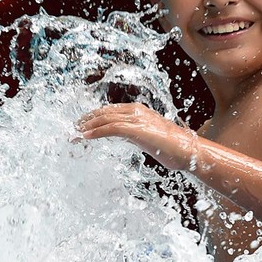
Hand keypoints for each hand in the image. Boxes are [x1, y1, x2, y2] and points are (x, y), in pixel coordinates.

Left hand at [75, 103, 200, 170]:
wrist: (189, 151)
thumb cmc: (173, 148)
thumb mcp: (150, 138)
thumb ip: (136, 134)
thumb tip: (124, 136)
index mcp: (139, 110)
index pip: (110, 110)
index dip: (94, 117)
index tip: (82, 125)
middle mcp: (137, 111)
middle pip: (104, 112)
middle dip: (86, 120)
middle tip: (72, 128)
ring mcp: (137, 119)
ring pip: (105, 118)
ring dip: (87, 126)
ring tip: (74, 133)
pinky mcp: (137, 130)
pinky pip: (111, 128)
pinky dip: (96, 132)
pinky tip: (85, 137)